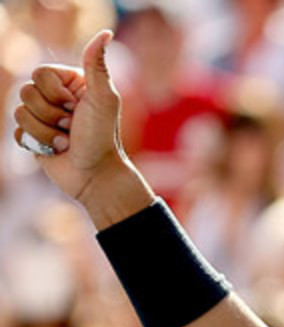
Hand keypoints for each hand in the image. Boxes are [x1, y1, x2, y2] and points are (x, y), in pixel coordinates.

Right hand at [12, 30, 150, 226]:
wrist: (96, 175)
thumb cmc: (102, 137)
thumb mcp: (103, 99)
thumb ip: (97, 66)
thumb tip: (105, 34)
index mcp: (70, 83)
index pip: (40, 73)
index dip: (55, 93)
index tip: (76, 107)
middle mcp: (56, 97)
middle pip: (26, 91)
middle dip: (51, 114)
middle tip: (72, 127)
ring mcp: (43, 116)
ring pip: (20, 113)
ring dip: (46, 131)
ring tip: (66, 141)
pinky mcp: (34, 136)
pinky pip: (18, 132)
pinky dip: (38, 143)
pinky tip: (56, 150)